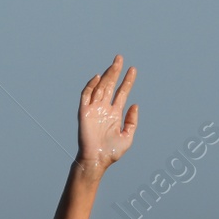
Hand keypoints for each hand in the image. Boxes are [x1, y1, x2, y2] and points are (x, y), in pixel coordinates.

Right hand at [76, 55, 137, 173]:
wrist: (97, 160)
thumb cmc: (111, 152)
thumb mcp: (128, 137)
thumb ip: (132, 121)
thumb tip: (135, 104)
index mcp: (115, 113)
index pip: (121, 92)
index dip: (127, 81)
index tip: (133, 69)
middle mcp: (104, 108)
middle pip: (110, 85)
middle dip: (115, 71)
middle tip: (120, 58)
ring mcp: (94, 109)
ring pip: (100, 87)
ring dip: (106, 75)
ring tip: (114, 63)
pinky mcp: (84, 112)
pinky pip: (86, 96)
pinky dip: (91, 86)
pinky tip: (98, 77)